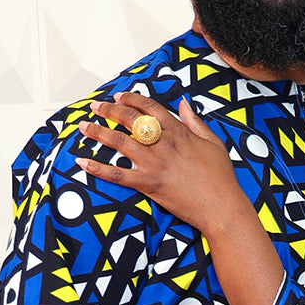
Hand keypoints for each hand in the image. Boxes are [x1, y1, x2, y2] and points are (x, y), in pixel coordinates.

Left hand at [75, 90, 248, 233]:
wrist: (222, 207)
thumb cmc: (221, 178)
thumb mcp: (213, 143)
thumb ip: (195, 122)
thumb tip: (184, 104)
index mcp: (179, 132)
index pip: (150, 108)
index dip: (132, 99)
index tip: (120, 97)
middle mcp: (164, 144)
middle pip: (130, 120)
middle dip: (109, 110)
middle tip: (95, 106)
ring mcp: (155, 164)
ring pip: (119, 142)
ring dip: (98, 132)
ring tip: (83, 126)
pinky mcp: (149, 184)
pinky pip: (118, 174)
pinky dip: (98, 169)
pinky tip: (83, 162)